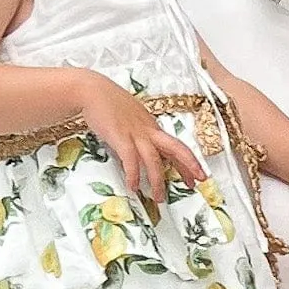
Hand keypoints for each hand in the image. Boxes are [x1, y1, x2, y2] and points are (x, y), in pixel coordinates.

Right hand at [75, 73, 206, 212]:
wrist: (91, 90)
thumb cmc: (108, 103)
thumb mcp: (130, 118)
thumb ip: (138, 132)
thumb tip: (140, 150)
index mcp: (151, 126)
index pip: (175, 146)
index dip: (188, 161)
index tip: (197, 175)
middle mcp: (148, 130)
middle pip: (175, 148)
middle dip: (188, 166)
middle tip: (197, 182)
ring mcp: (135, 133)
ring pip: (154, 159)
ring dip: (157, 181)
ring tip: (159, 197)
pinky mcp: (120, 137)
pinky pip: (131, 159)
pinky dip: (133, 174)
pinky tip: (134, 186)